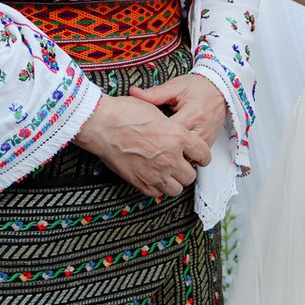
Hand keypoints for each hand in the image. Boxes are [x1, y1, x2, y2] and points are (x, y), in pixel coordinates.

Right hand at [72, 95, 209, 199]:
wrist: (100, 124)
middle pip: (191, 175)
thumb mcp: (156, 111)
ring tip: (166, 172)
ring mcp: (156, 173)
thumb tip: (175, 134)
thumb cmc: (124, 113)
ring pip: (177, 189)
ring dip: (173, 181)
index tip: (198, 156)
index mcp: (179, 136)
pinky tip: (152, 176)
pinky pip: (157, 193)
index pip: (203, 154)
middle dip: (186, 169)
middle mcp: (171, 157)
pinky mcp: (141, 182)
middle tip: (179, 163)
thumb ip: (171, 126)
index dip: (201, 155)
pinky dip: (157, 187)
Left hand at [128, 73, 226, 154]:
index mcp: (191, 114)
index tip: (140, 135)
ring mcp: (206, 139)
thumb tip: (133, 93)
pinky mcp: (208, 144)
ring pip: (186, 158)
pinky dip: (181, 156)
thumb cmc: (198, 87)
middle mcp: (200, 130)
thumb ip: (155, 93)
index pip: (168, 132)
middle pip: (177, 149)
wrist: (219, 90)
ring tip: (157, 153)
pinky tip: (171, 153)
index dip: (152, 136)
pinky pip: (193, 158)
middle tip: (145, 147)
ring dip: (172, 156)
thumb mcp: (176, 87)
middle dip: (161, 150)